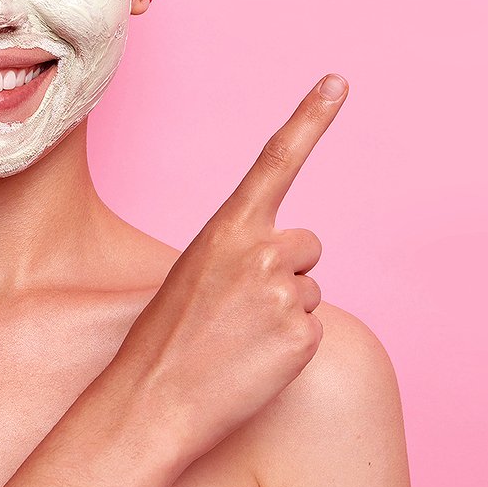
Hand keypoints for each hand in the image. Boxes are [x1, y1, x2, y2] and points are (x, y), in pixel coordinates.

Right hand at [109, 74, 347, 460]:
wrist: (150, 404)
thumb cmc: (163, 340)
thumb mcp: (193, 274)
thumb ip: (240, 251)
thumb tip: (284, 261)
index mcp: (227, 228)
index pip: (277, 159)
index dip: (311, 117)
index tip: (337, 82)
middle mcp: (262, 252)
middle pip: (307, 246)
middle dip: (286, 271)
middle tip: (240, 309)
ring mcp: (285, 294)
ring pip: (309, 291)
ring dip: (284, 314)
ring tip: (237, 341)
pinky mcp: (302, 338)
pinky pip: (312, 331)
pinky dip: (288, 349)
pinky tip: (251, 364)